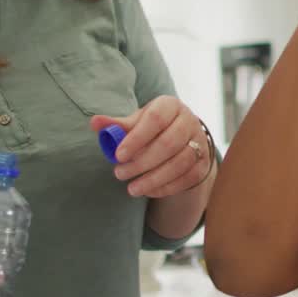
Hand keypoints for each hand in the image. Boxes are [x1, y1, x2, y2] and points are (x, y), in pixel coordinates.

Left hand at [91, 96, 212, 198]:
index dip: (136, 139)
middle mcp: (189, 121)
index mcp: (170, 106)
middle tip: (119, 174)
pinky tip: (148, 190)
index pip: (155, 119)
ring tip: (132, 188)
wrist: (181, 138)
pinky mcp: (203, 163)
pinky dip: (166, 187)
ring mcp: (199, 143)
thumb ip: (116, 125)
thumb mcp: (136, 122)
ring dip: (153, 179)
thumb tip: (94, 123)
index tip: (118, 156)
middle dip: (142, 163)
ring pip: (180, 163)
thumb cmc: (152, 128)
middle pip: (168, 144)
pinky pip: (187, 178)